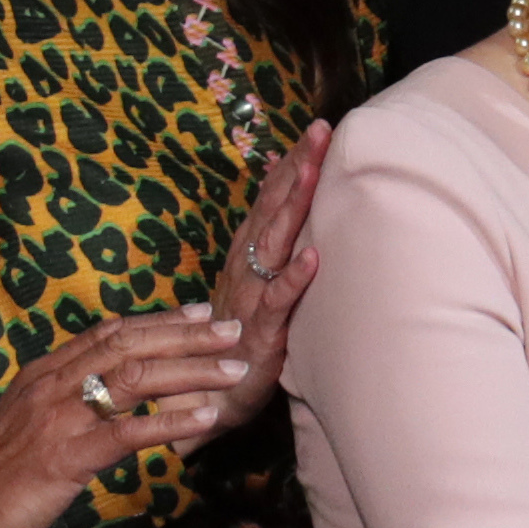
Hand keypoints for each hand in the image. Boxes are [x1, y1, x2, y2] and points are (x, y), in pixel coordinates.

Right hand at [0, 307, 248, 527]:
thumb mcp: (31, 424)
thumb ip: (67, 401)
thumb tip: (110, 389)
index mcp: (43, 374)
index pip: (109, 333)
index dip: (157, 320)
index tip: (199, 312)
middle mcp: (51, 386)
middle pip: (129, 346)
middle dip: (186, 336)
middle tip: (232, 330)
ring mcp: (58, 419)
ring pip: (136, 379)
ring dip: (193, 372)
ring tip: (235, 371)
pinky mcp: (66, 457)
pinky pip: (128, 433)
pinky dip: (172, 423)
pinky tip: (208, 420)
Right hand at [195, 119, 331, 449]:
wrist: (206, 399)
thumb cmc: (237, 338)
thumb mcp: (255, 286)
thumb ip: (270, 247)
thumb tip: (288, 205)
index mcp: (246, 255)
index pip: (270, 199)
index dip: (291, 163)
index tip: (316, 129)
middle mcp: (246, 269)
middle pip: (273, 209)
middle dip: (298, 169)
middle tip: (321, 132)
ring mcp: (252, 298)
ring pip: (274, 244)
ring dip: (293, 207)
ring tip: (313, 173)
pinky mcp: (262, 333)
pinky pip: (279, 302)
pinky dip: (295, 279)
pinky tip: (314, 256)